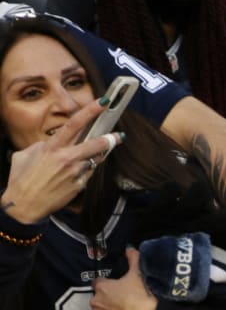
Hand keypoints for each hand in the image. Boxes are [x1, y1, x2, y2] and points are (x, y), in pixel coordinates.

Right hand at [1, 100, 121, 224]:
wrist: (23, 205)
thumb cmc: (21, 179)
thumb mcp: (25, 155)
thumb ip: (42, 145)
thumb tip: (52, 141)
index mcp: (51, 147)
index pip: (74, 125)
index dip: (90, 112)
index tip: (104, 103)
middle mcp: (65, 158)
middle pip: (95, 144)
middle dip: (110, 138)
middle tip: (119, 135)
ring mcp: (74, 173)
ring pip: (94, 160)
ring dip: (94, 158)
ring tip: (84, 161)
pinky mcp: (79, 185)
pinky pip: (88, 174)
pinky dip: (85, 172)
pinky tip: (73, 177)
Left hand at [90, 248, 156, 309]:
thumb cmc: (141, 292)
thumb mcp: (138, 272)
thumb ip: (133, 258)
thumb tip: (130, 247)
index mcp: (102, 287)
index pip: (98, 282)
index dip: (106, 283)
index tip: (115, 284)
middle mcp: (96, 302)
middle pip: (98, 297)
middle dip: (107, 297)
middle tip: (122, 297)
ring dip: (108, 309)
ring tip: (123, 309)